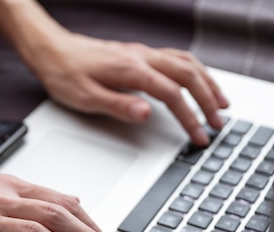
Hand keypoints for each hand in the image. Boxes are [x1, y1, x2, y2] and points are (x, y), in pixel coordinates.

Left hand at [26, 33, 228, 145]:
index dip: (190, 117)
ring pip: (187, 63)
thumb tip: (147, 114)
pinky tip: (199, 81)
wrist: (52, 50)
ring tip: (222, 103)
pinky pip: (177, 58)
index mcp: (131, 70)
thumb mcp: (86, 98)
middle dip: (208, 100)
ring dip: (207, 82)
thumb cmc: (65, 75)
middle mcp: (142, 57)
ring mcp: (143, 53)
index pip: (172, 94)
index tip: (199, 137)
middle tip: (219, 124)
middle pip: (188, 75)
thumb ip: (118, 105)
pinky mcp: (140, 54)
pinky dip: (195, 71)